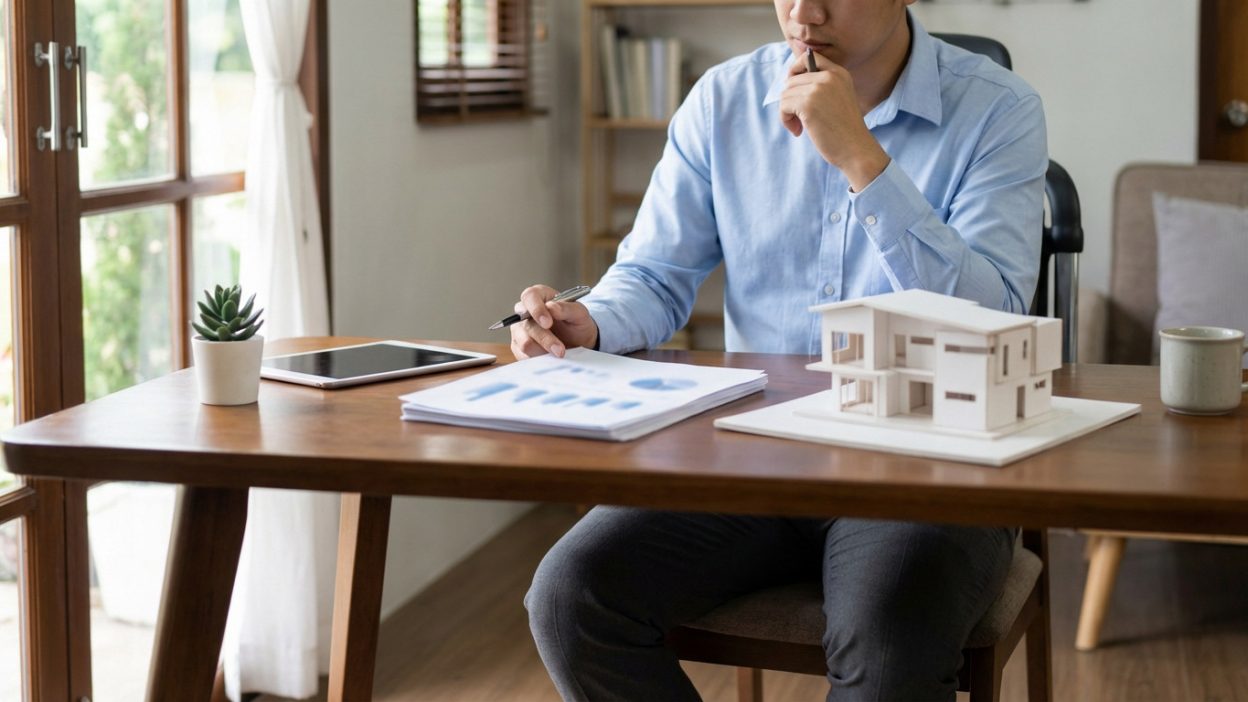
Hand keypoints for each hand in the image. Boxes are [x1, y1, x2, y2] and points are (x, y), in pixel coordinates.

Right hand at [509, 284, 599, 359]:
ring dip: (543, 351)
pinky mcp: (519, 347)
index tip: (548, 323)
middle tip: (560, 350)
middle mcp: (524, 311)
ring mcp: (520, 330)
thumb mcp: (579, 313)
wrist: (577, 340)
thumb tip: (551, 307)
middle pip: (527, 324)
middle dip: (545, 338)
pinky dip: (539, 358)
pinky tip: (551, 357)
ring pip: (524, 342)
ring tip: (559, 353)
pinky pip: (524, 355)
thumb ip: (567, 308)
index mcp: (538, 296)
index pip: (529, 297)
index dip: (536, 310)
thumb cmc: (576, 322)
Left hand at [778, 52, 890, 191]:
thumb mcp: (838, 98)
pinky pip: (783, 106)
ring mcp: (818, 89)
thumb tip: (789, 83)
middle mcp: (829, 76)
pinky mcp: (808, 104)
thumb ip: (821, 86)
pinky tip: (798, 131)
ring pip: (785, 93)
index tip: (795, 90)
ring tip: (800, 127)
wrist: (856, 148)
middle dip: (790, 100)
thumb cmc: (845, 129)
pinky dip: (786, 120)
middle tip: (799, 119)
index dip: (795, 70)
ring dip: (787, 112)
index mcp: (839, 73)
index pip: (809, 57)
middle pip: (792, 80)